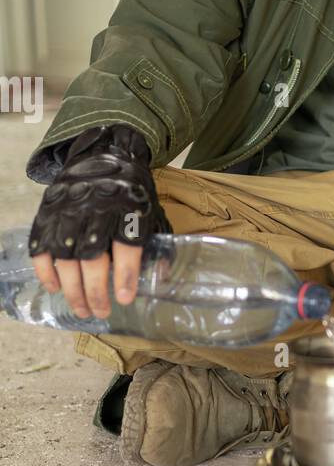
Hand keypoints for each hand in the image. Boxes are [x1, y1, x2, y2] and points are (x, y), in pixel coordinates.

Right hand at [29, 124, 170, 319]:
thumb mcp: (152, 213)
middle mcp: (96, 207)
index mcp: (128, 206)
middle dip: (95, 290)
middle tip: (101, 312)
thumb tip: (161, 280)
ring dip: (72, 288)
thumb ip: (157, 245)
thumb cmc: (132, 192)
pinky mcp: (49, 211)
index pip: (126, 245)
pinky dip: (46, 270)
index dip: (125, 275)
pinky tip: (55, 288)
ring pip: (65, 256)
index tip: (124, 299)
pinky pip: (41, 245)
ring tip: (82, 310)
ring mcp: (68, 209)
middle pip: (92, 256)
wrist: (104, 153)